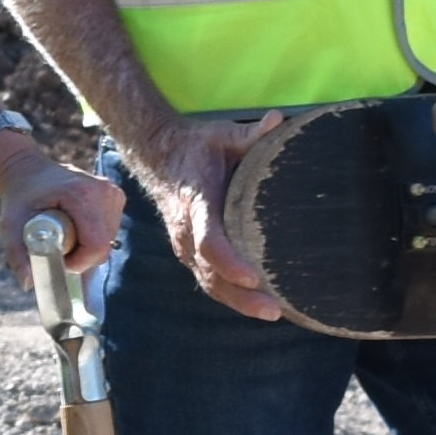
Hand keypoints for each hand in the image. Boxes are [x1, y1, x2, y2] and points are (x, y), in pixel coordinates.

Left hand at [0, 137, 123, 274]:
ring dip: (87, 248)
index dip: (79, 262)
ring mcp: (112, 193)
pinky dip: (93, 238)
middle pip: (103, 246)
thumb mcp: (11, 225)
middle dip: (81, 257)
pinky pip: (109, 232)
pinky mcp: (115, 197)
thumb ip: (18, 254)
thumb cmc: (19, 198)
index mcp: (82, 194)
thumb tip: (29, 283)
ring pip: (108, 241)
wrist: (28, 170)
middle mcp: (103, 191)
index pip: (96, 244)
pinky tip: (75, 227)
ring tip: (64, 234)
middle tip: (58, 247)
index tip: (59, 259)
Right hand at [137, 115, 291, 321]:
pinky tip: (256, 306)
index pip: (210, 241)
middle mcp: (186, 231)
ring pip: (209, 282)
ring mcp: (185, 246)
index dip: (230, 262)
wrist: (159, 156)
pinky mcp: (190, 253)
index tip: (253, 277)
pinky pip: (208, 281)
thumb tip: (276, 121)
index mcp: (195, 203)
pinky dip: (231, 297)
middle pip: (211, 273)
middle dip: (242, 296)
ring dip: (239, 303)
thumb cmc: (197, 147)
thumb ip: (248, 134)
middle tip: (274, 309)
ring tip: (272, 313)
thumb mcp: (221, 135)